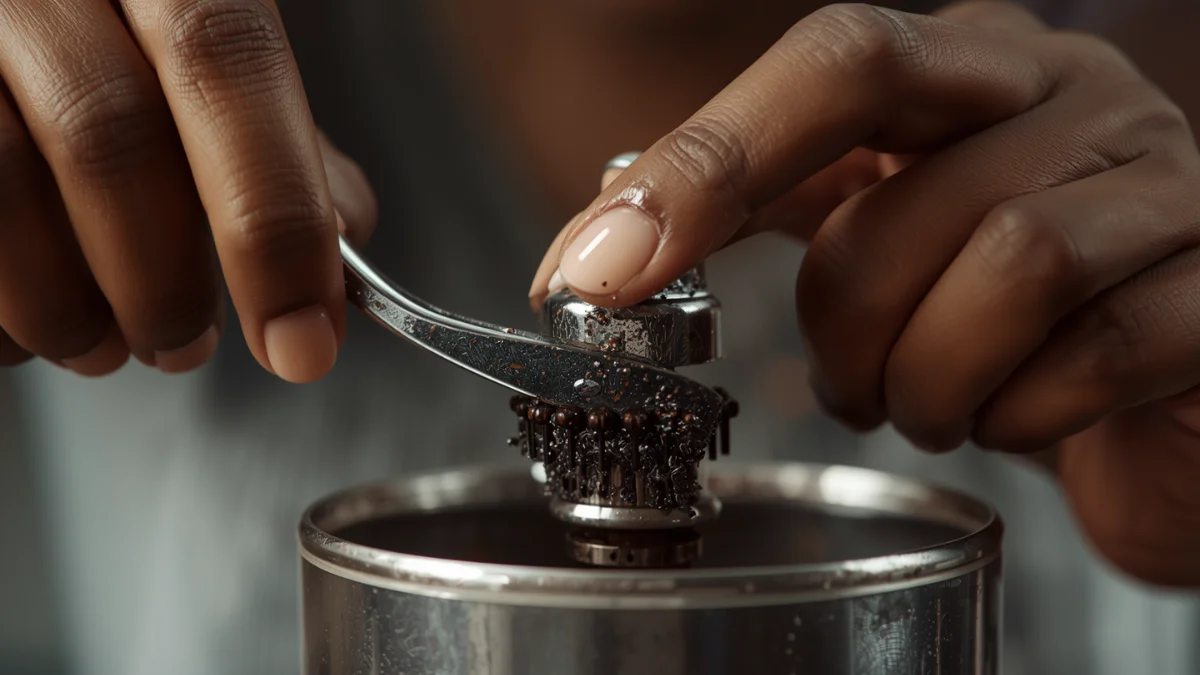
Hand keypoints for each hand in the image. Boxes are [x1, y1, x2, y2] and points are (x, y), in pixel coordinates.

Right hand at [0, 0, 375, 381]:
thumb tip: (343, 231)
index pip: (225, 59)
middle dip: (165, 284)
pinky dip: (6, 309)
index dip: (274, 218)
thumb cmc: (107, 51)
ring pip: (4, 183)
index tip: (302, 341)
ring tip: (104, 344)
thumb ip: (275, 137)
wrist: (11, 21)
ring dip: (70, 307)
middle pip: (108, 136)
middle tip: (188, 346)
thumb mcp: (200, 60)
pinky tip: (37, 315)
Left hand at [528, 1, 1199, 585]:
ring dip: (930, 380)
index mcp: (965, 67)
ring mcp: (1165, 184)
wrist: (1156, 392)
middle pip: (899, 201)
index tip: (592, 273)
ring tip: (932, 403)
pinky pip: (1102, 353)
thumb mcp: (867, 222)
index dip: (705, 166)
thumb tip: (593, 243)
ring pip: (1010, 269)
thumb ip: (748, 203)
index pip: (832, 65)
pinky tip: (1017, 417)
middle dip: (843, 328)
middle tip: (849, 384)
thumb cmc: (993, 305)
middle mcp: (1072, 98)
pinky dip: (1025, 415)